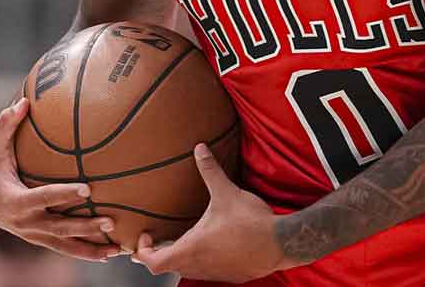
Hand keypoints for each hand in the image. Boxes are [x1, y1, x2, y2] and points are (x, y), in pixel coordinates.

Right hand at [0, 98, 121, 261]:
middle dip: (84, 226)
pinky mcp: (37, 236)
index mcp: (14, 201)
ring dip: (89, 249)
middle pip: (58, 227)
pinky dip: (84, 252)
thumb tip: (22, 102)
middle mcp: (23, 222)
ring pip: (63, 245)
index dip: (64, 194)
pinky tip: (108, 254)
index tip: (88, 189)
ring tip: (117, 250)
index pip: (43, 198)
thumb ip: (5, 126)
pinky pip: (62, 247)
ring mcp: (30, 233)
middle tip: (111, 220)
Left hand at [133, 143, 284, 281]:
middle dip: (162, 252)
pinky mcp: (230, 275)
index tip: (147, 237)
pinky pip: (208, 270)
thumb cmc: (251, 223)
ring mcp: (214, 273)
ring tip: (186, 239)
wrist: (280, 243)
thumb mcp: (227, 193)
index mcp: (191, 249)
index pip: (153, 263)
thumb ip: (210, 171)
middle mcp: (198, 265)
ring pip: (188, 269)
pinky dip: (203, 260)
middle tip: (162, 238)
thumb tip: (200, 149)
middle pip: (169, 266)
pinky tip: (213, 246)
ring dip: (183, 257)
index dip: (143, 251)